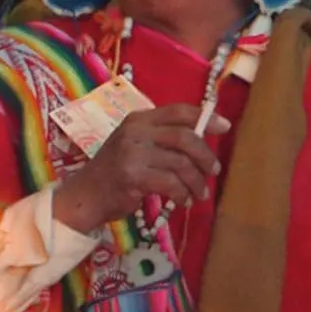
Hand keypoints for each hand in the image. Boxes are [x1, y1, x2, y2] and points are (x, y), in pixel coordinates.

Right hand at [53, 105, 231, 234]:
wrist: (85, 195)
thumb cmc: (115, 171)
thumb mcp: (137, 145)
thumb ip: (163, 138)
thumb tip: (204, 137)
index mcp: (139, 119)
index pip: (178, 111)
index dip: (205, 117)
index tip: (225, 126)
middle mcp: (136, 131)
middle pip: (184, 136)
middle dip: (205, 155)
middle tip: (213, 171)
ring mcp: (132, 152)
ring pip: (180, 163)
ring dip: (196, 181)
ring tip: (199, 193)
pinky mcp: (133, 175)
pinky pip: (170, 182)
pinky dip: (182, 193)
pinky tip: (183, 201)